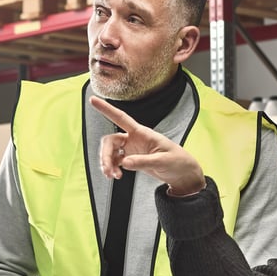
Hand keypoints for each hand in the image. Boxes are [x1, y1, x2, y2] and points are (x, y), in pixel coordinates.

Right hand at [90, 96, 205, 195]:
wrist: (183, 175)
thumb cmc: (178, 162)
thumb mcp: (163, 161)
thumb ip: (143, 161)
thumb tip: (125, 162)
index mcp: (143, 133)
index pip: (122, 118)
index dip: (107, 109)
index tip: (93, 100)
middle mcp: (135, 139)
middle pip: (110, 141)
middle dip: (105, 155)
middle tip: (107, 169)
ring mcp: (132, 149)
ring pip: (111, 152)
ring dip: (107, 164)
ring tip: (112, 175)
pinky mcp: (132, 160)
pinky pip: (115, 162)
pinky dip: (113, 168)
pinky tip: (116, 175)